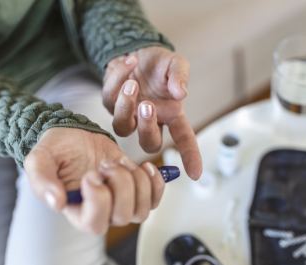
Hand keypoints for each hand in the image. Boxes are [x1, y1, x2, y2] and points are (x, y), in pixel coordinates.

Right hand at [24, 128, 164, 234]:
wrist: (75, 135)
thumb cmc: (58, 151)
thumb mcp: (39, 159)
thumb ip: (41, 180)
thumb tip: (56, 203)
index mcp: (77, 212)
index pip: (95, 224)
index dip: (98, 199)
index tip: (90, 175)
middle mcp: (102, 213)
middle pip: (123, 216)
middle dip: (119, 184)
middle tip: (104, 164)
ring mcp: (122, 202)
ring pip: (143, 210)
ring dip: (137, 182)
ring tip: (120, 163)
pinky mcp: (137, 189)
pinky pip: (155, 198)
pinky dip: (155, 182)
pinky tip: (143, 166)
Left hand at [102, 46, 201, 179]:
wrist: (135, 49)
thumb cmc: (159, 64)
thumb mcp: (176, 63)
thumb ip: (181, 76)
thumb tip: (181, 93)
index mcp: (172, 115)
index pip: (184, 140)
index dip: (190, 157)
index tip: (195, 173)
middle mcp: (150, 121)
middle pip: (149, 143)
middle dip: (147, 128)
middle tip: (148, 106)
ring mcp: (129, 115)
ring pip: (123, 128)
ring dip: (126, 107)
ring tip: (132, 84)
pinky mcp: (110, 103)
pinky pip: (110, 98)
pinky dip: (118, 78)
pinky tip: (129, 62)